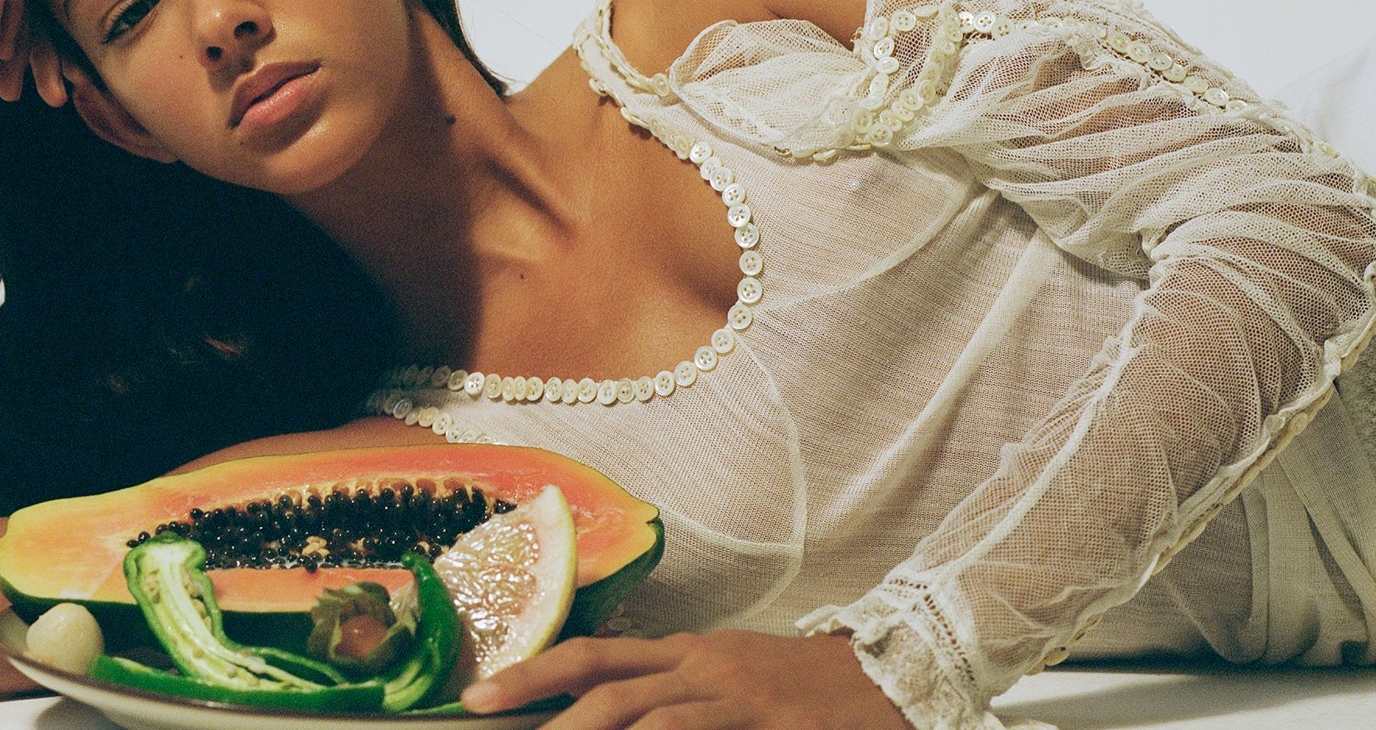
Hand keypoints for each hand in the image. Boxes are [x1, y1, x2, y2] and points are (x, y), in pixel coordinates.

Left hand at [461, 630, 911, 729]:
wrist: (893, 675)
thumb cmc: (804, 690)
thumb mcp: (729, 679)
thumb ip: (669, 692)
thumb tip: (599, 706)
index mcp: (688, 652)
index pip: (596, 656)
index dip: (535, 671)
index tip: (483, 692)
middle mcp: (702, 665)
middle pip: (605, 680)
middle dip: (538, 697)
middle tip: (485, 714)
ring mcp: (734, 695)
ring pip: (645, 714)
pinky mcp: (768, 725)